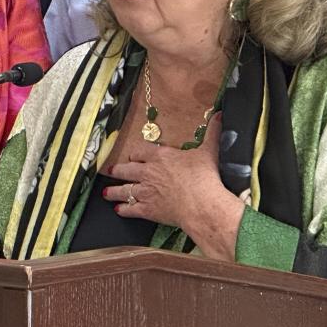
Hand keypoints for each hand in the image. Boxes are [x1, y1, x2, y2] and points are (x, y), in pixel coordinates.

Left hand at [103, 117, 243, 260]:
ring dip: (114, 191)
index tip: (132, 156)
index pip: (140, 151)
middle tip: (110, 171)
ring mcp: (145, 191)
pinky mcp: (147, 210)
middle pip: (127, 169)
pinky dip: (123, 209)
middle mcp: (148, 172)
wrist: (201, 204)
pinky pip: (131, 209)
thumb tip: (219, 115)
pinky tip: (119, 210)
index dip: (135, 154)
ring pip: (124, 190)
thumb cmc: (204, 177)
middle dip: (118, 170)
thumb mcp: (209, 151)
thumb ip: (212, 133)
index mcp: (160, 156)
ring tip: (106, 192)